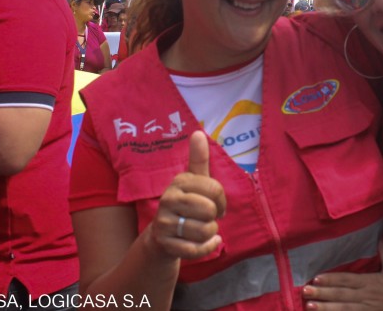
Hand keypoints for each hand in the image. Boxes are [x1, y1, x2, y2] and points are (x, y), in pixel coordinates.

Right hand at [149, 131, 226, 259]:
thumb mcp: (193, 181)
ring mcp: (164, 222)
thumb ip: (198, 159)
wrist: (161, 236)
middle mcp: (168, 199)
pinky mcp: (165, 244)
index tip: (216, 203)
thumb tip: (198, 132)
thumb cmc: (186, 204)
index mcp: (179, 182)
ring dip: (210, 233)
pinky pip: (196, 249)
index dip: (221, 199)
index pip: (214, 188)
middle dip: (214, 218)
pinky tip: (207, 243)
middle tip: (206, 218)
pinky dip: (207, 248)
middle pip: (209, 210)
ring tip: (202, 230)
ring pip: (204, 231)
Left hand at [302, 242, 382, 310]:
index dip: (330, 279)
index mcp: (370, 281)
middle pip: (341, 294)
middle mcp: (367, 295)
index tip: (315, 278)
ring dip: (326, 307)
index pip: (346, 279)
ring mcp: (369, 309)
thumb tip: (380, 237)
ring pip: (343, 308)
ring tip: (310, 306)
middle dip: (322, 293)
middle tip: (305, 291)